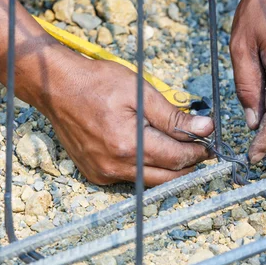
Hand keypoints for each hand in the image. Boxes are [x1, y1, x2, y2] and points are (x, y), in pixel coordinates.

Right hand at [38, 58, 213, 185]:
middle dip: (187, 164)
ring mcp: (104, 173)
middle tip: (198, 148)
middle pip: (167, 177)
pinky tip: (149, 150)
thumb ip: (174, 116)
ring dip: (168, 168)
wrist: (56, 87)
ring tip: (176, 147)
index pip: (177, 159)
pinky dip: (146, 168)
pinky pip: (131, 179)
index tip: (209, 143)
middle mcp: (116, 166)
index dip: (198, 152)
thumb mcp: (141, 92)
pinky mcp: (96, 174)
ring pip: (151, 181)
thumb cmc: (98, 83)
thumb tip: (206, 128)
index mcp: (129, 145)